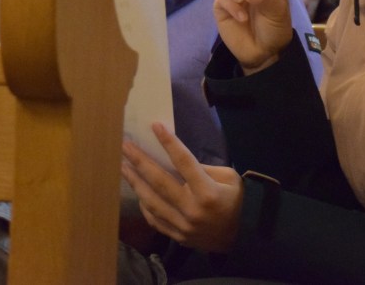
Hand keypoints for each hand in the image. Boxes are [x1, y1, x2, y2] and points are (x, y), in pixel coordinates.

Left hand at [121, 123, 243, 253]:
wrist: (240, 238)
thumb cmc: (236, 201)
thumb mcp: (229, 179)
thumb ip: (204, 169)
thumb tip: (177, 161)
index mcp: (207, 192)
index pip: (184, 162)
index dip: (169, 143)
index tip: (155, 126)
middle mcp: (192, 209)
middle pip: (160, 182)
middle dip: (140, 161)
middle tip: (125, 146)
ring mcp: (182, 225)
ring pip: (151, 201)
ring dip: (135, 182)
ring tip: (123, 166)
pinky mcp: (177, 236)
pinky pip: (154, 219)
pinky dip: (144, 204)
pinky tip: (138, 190)